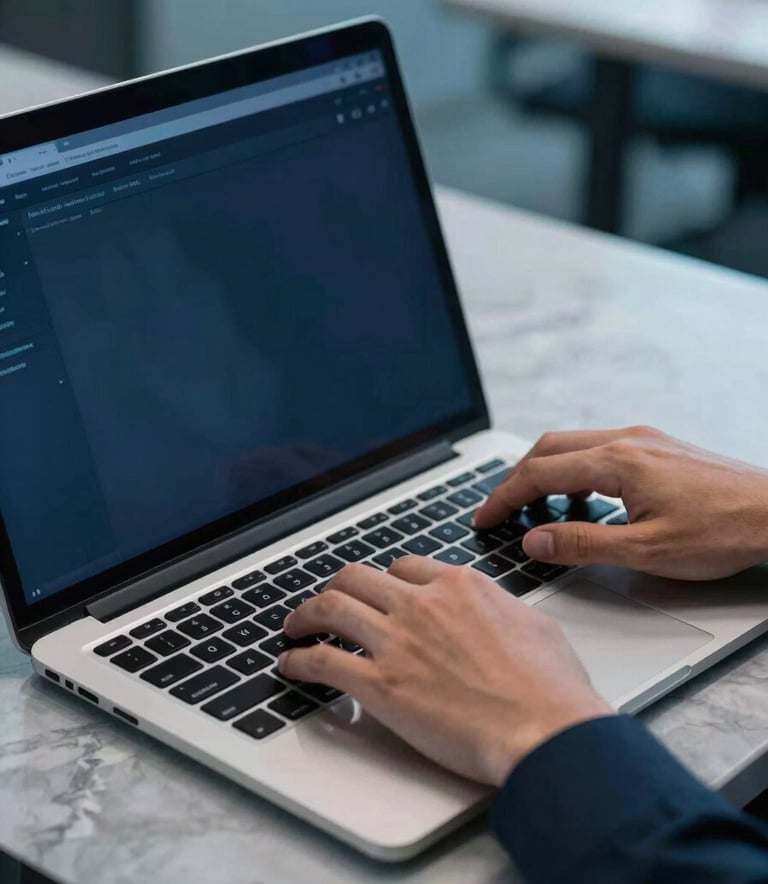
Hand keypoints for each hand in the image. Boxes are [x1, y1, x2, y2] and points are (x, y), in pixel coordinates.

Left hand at [279, 558, 611, 785]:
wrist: (544, 727)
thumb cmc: (550, 686)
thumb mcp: (534, 624)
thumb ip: (501, 610)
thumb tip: (493, 613)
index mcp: (459, 586)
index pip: (404, 566)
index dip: (385, 580)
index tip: (378, 594)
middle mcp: (422, 604)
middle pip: (357, 577)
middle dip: (336, 586)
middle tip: (327, 602)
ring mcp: (397, 642)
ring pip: (331, 607)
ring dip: (305, 615)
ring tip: (294, 627)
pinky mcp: (380, 684)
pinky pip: (322, 662)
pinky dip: (298, 661)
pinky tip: (290, 665)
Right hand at [475, 426, 767, 580]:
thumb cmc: (723, 532)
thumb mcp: (647, 551)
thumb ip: (584, 544)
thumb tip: (535, 539)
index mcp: (618, 462)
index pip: (539, 473)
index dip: (504, 498)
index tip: (484, 519)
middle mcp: (626, 440)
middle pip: (549, 448)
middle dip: (517, 479)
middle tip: (500, 511)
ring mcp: (643, 440)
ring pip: (573, 445)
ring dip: (545, 473)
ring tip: (535, 510)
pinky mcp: (657, 447)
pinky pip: (598, 449)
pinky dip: (574, 471)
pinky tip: (583, 500)